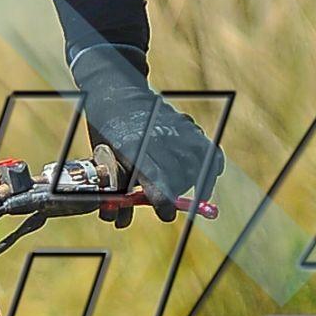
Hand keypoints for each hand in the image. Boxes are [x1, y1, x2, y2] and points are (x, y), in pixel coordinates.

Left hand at [73, 45, 223, 217]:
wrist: (117, 92)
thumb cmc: (107, 132)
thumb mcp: (104, 159)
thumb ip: (116, 189)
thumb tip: (119, 223)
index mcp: (131, 143)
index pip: (154, 175)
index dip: (162, 198)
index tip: (166, 214)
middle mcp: (157, 134)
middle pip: (178, 174)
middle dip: (174, 193)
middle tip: (166, 203)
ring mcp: (174, 128)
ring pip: (196, 164)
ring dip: (192, 183)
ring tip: (186, 190)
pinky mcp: (186, 125)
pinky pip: (209, 151)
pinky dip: (212, 167)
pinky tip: (208, 178)